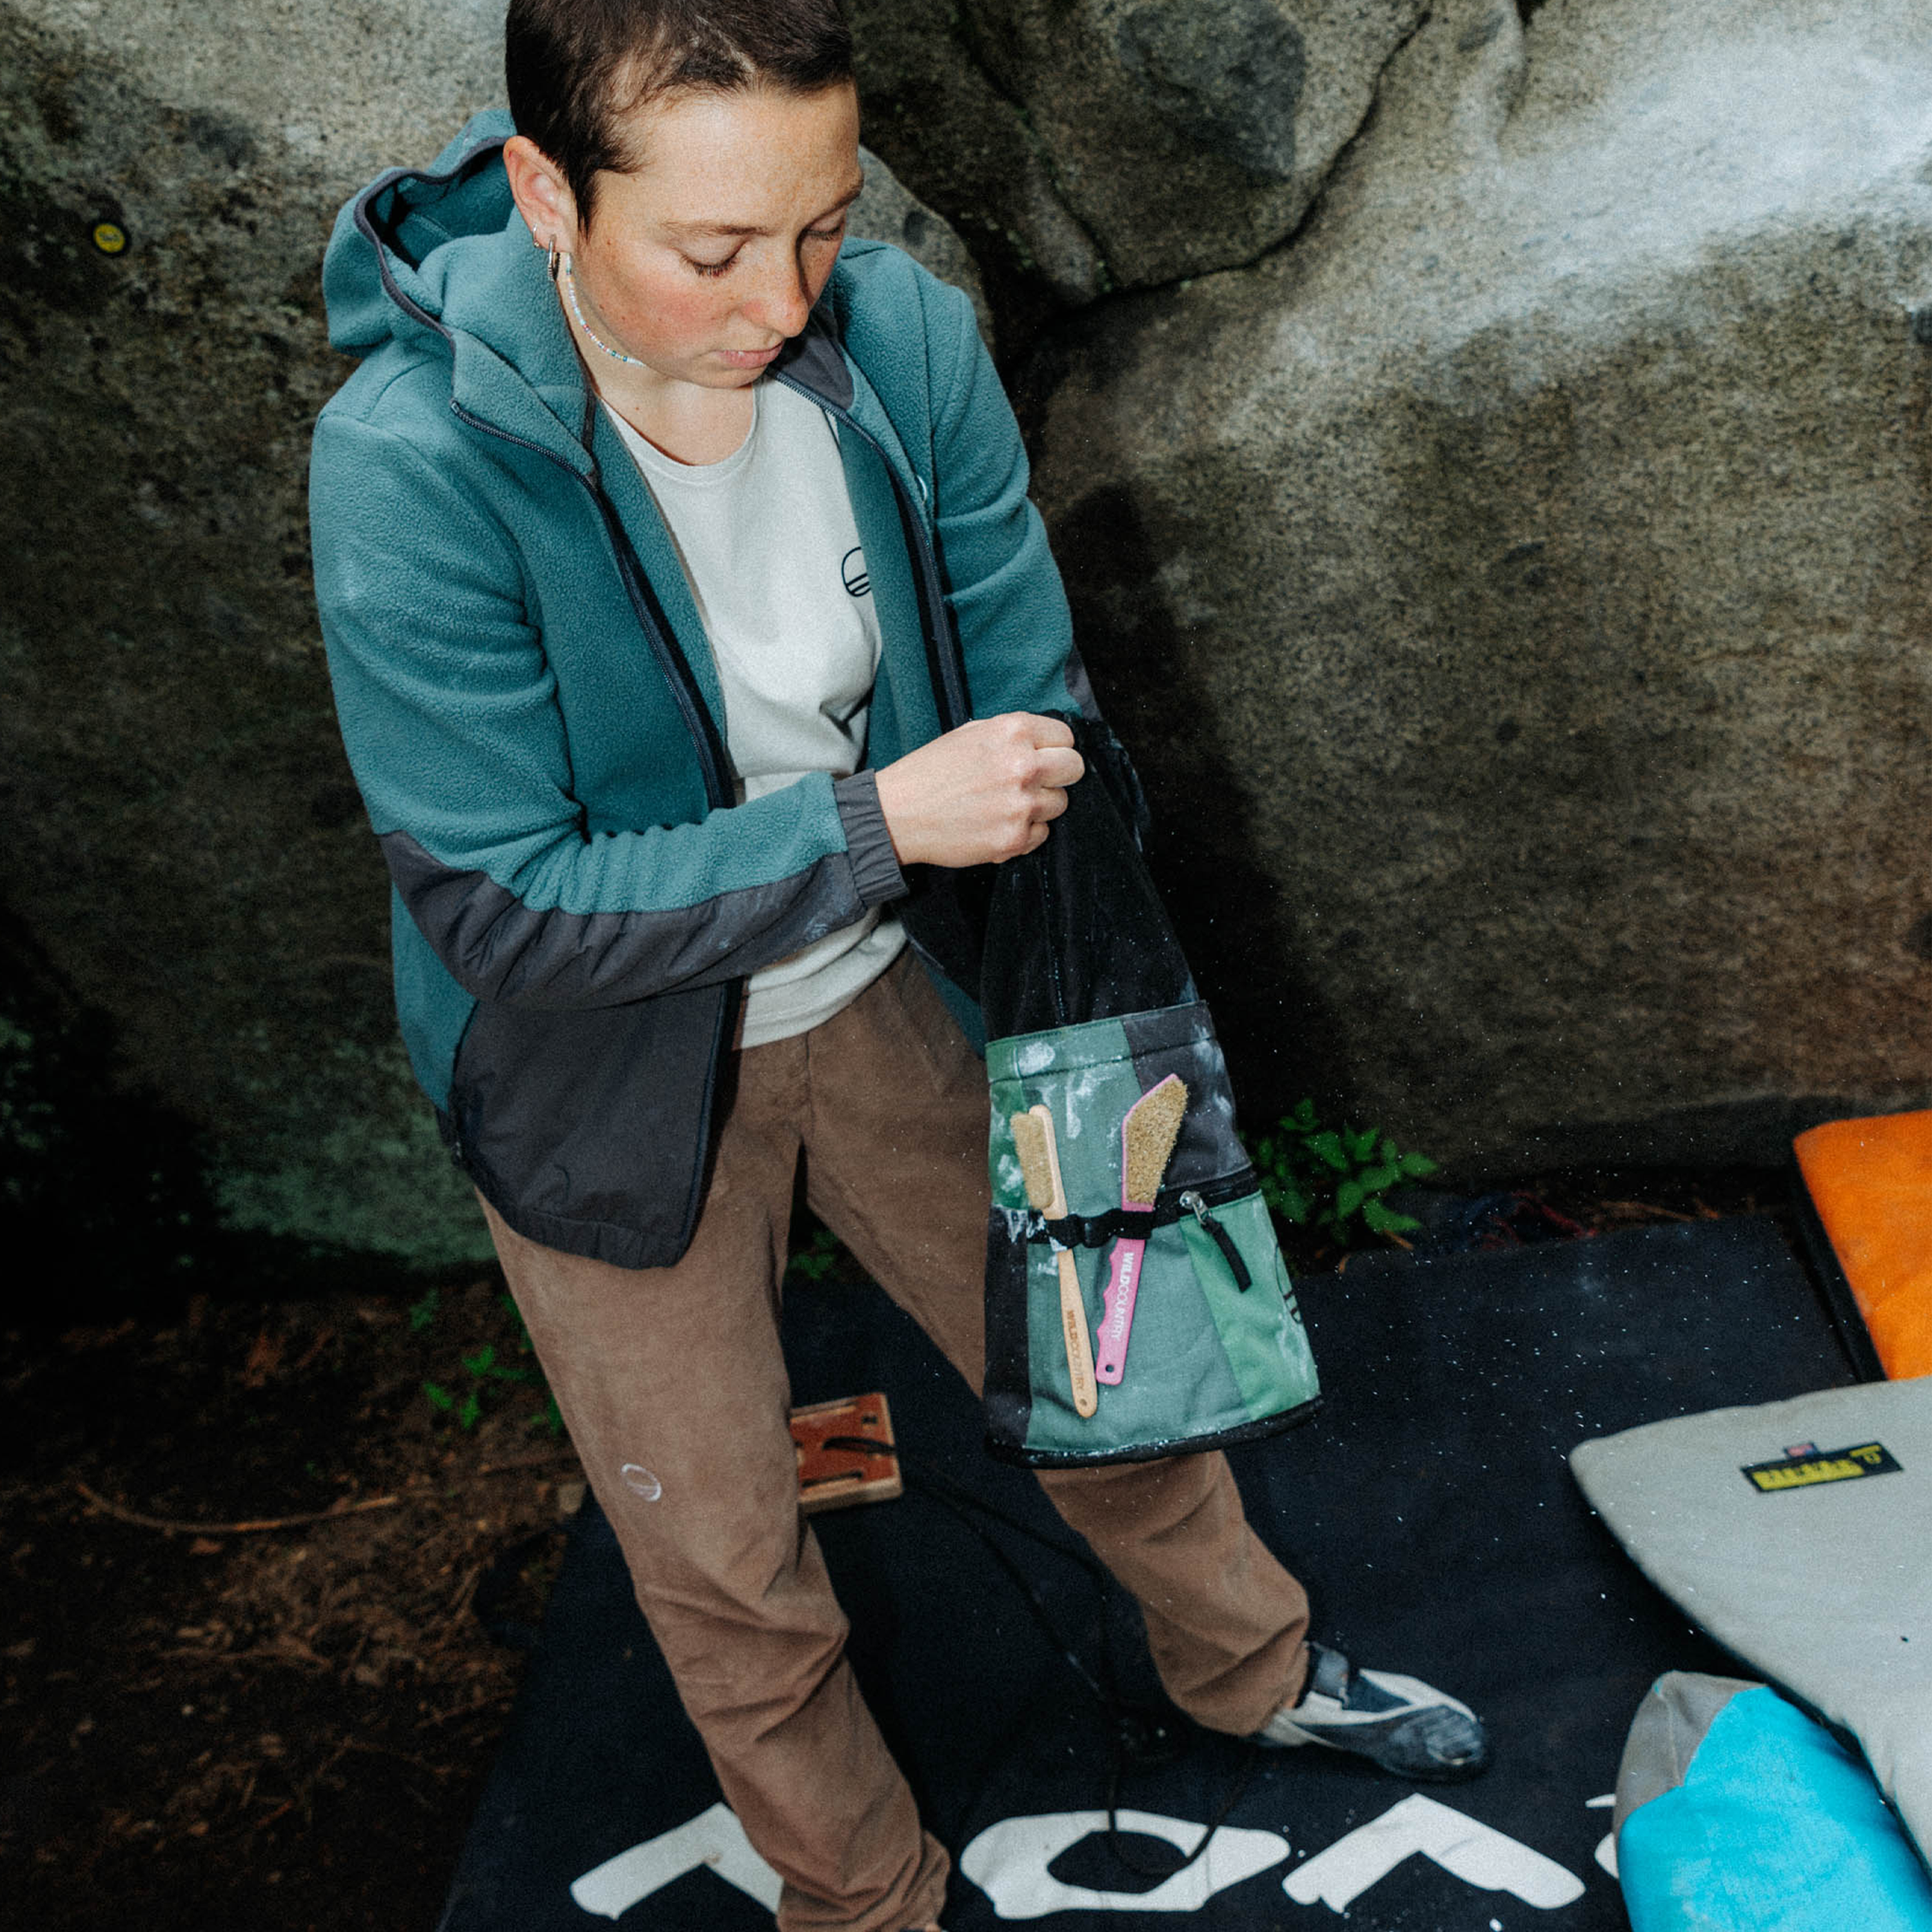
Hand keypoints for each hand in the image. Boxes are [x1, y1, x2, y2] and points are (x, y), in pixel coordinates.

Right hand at [874, 713, 1084, 867]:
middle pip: (1074, 769)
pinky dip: (1025, 832)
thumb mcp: (970, 734)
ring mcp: (1020, 805)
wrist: (898, 814)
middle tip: (1035, 782)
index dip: (1055, 747)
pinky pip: (1041, 835)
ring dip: (1040, 806)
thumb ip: (1012, 736)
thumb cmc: (929, 773)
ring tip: (1006, 805)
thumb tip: (1046, 744)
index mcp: (1013, 731)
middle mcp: (1022, 765)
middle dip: (1059, 775)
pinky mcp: (1014, 839)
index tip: (1044, 756)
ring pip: (1060, 804)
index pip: (1066, 736)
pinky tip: (997, 824)